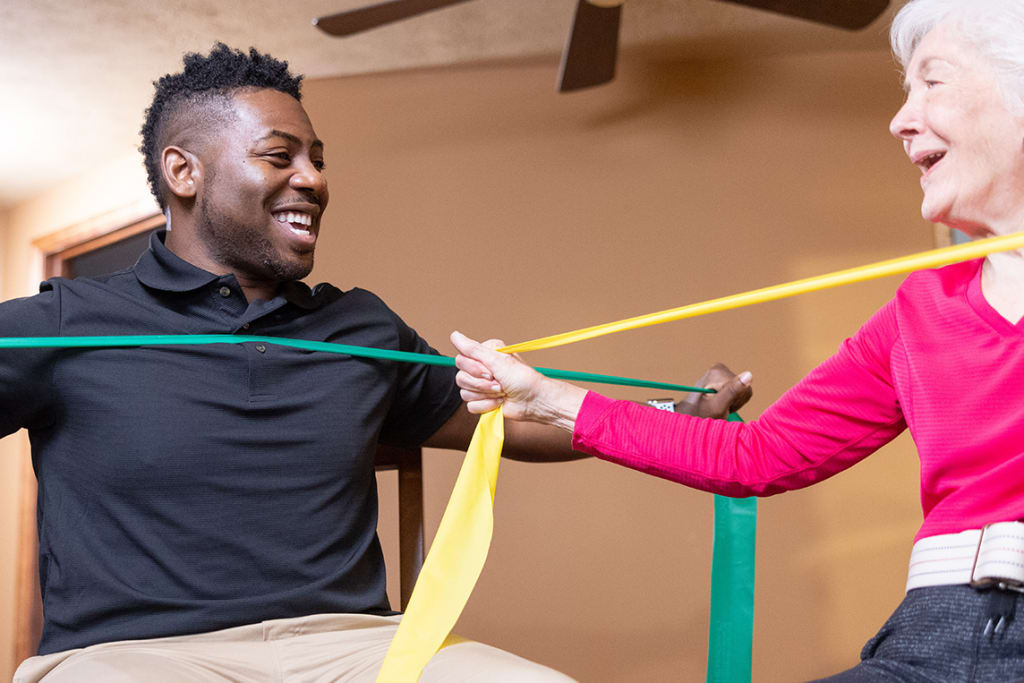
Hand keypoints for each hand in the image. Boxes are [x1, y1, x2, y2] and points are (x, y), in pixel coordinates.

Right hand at [449, 331, 585, 428]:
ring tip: (502, 392)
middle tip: (499, 382)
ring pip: (464, 393)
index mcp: (484, 355)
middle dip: (481, 383)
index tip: (491, 371)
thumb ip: (473, 349)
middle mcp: (481, 369)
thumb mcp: (496, 360)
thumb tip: (454, 335)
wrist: (534, 401)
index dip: (474, 368)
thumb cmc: (522, 378)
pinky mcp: (483, 401)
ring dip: (486, 395)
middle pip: (460, 377)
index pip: (460, 360)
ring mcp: (481, 386)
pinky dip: (487, 405)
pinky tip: (499, 402)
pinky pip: (471, 406)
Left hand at [677, 363, 751, 418]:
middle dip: (734, 402)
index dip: (736, 400)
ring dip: (733, 403)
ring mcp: (722, 375)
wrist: (686, 418)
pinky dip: (732, 403)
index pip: (744, 386)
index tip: (721, 405)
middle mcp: (719, 369)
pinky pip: (740, 394)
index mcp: (717, 371)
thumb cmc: (699, 416)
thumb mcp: (717, 407)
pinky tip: (720, 405)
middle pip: (744, 388)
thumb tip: (749, 375)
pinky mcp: (725, 381)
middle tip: (719, 408)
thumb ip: (732, 391)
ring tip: (717, 407)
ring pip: (743, 392)